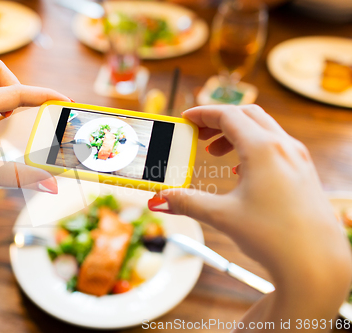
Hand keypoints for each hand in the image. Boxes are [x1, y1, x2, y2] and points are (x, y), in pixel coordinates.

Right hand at [148, 105, 350, 321]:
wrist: (316, 264)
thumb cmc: (274, 237)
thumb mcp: (223, 216)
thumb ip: (187, 202)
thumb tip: (160, 199)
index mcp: (263, 149)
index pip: (228, 115)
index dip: (202, 114)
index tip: (185, 119)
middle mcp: (283, 147)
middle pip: (247, 115)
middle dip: (218, 120)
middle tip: (197, 134)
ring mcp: (297, 158)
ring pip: (263, 129)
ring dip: (236, 133)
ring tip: (215, 152)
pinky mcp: (303, 172)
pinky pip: (275, 146)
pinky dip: (252, 147)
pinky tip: (241, 170)